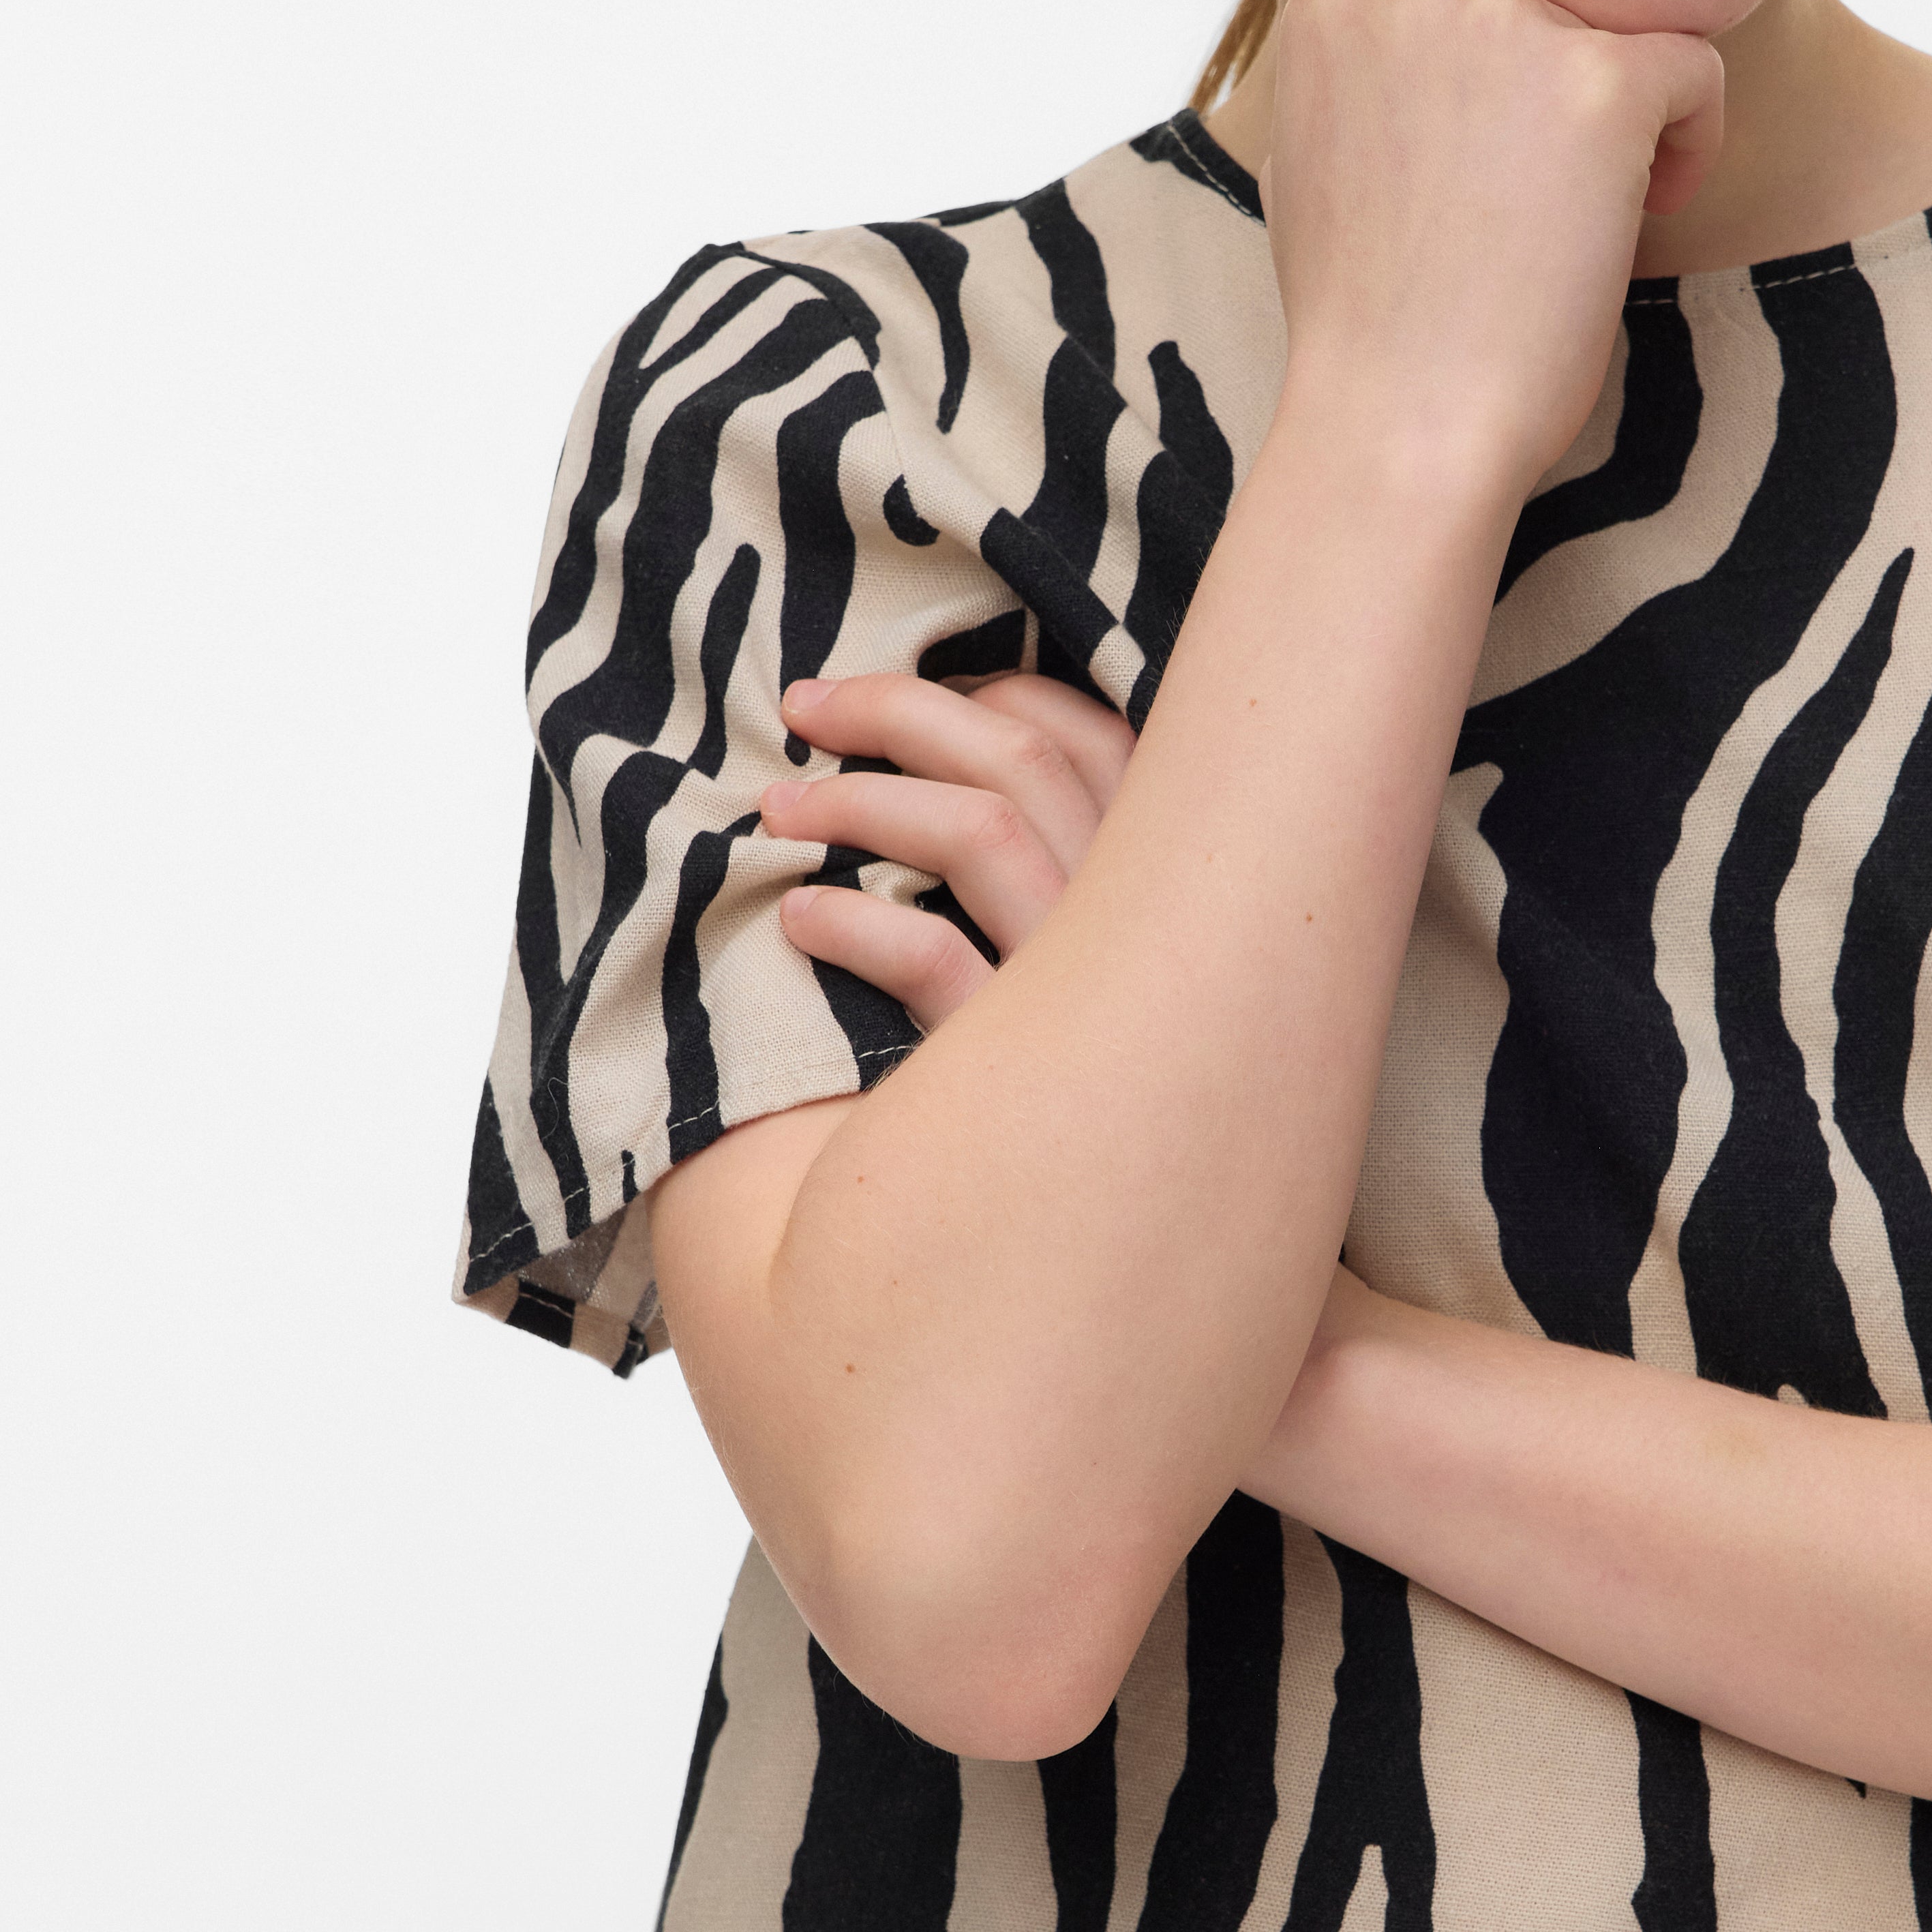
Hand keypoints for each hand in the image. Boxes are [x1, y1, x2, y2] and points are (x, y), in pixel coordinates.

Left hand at [764, 668, 1135, 1025]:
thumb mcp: (1078, 937)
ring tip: (780, 811)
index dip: (983, 693)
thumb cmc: (1060, 1046)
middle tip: (802, 708)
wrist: (1075, 1238)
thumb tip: (935, 748)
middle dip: (897, 711)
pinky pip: (932, 955)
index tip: (890, 697)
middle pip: (1022, 757)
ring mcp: (1083, 980)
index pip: (1086, 733)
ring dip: (862, 800)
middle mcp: (1131, 910)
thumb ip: (1052, 851)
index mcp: (1150, 869)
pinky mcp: (1020, 1050)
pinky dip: (855, 922)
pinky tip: (801, 916)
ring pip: (982, 831)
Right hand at [1262, 0, 1723, 502]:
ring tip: (1571, 221)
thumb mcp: (1313, 147)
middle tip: (1525, 203)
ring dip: (1609, 118)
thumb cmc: (1359, 311)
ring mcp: (1511, 22)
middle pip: (1533, 2)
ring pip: (1608, 34)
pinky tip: (1649, 209)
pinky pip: (1694, 69)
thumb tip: (1410, 33)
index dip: (1481, 74)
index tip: (1479, 157)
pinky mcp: (1602, 82)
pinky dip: (1692, 138)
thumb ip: (1363, 63)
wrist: (1399, 417)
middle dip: (1540, 92)